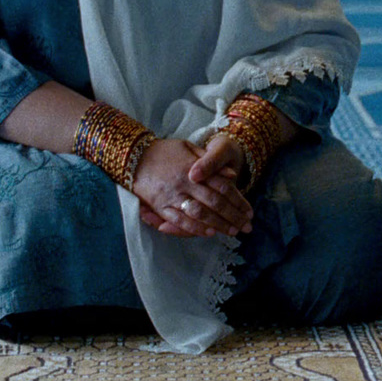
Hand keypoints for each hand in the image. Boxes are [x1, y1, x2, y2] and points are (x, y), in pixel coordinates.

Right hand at [131, 138, 252, 237]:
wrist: (133, 155)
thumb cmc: (163, 151)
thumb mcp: (188, 147)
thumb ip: (210, 162)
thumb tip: (232, 175)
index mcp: (194, 168)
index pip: (222, 186)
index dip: (238, 200)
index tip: (249, 211)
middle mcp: (185, 183)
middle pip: (215, 202)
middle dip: (233, 216)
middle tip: (246, 227)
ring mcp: (172, 196)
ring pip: (200, 214)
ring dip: (218, 224)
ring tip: (231, 232)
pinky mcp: (160, 206)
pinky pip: (180, 220)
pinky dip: (195, 228)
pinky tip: (208, 233)